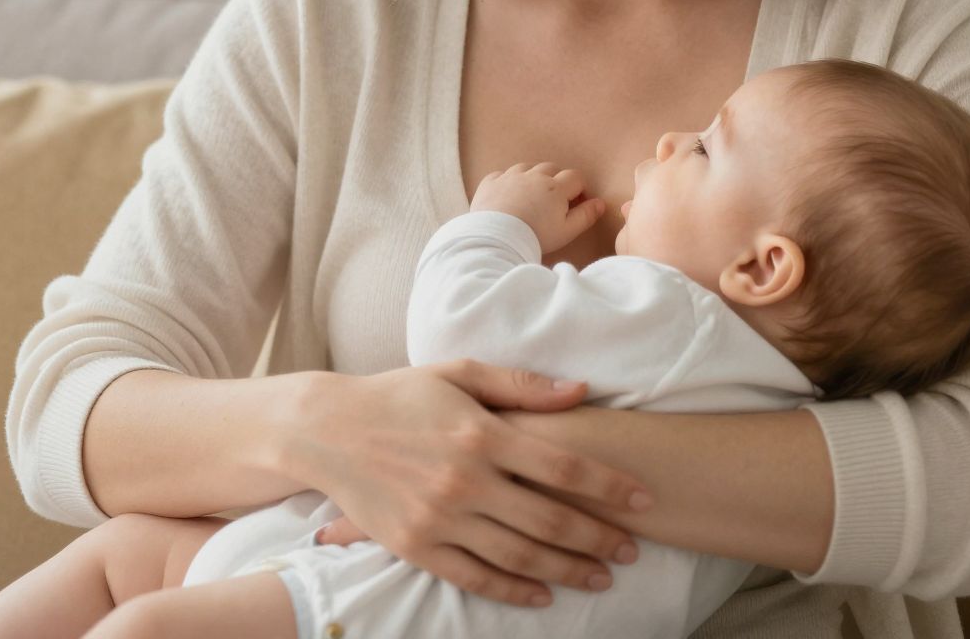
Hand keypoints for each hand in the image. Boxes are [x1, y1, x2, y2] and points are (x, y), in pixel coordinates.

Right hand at [293, 360, 649, 606]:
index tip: (643, 499)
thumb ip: (523, 385)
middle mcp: (464, 481)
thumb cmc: (400, 395)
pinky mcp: (416, 547)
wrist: (326, 430)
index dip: (610, 487)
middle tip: (632, 549)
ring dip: (567, 571)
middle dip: (599, 538)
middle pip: (550, 521)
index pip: (563, 467)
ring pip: (519, 557)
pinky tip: (542, 595)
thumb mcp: (460, 373)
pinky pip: (474, 577)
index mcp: (482, 434)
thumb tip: (582, 392)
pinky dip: (512, 591)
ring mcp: (439, 518)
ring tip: (601, 577)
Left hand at [471, 163, 608, 254]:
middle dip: (556, 180)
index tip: (577, 202)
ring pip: (527, 168)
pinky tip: (507, 195)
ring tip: (531, 196)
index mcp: (556, 187)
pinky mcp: (490, 182)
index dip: (580, 188)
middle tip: (554, 200)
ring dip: (532, 177)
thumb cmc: (536, 236)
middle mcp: (534, 175)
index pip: (575, 177)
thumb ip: (586, 216)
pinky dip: (507, 182)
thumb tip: (600, 203)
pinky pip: (501, 175)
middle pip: (551, 168)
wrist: (496, 238)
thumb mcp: (566, 231)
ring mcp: (510, 176)